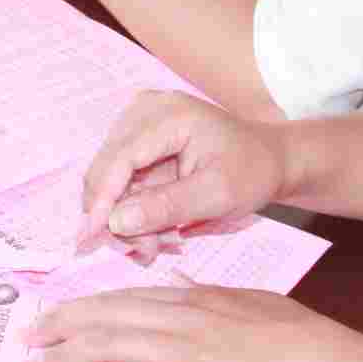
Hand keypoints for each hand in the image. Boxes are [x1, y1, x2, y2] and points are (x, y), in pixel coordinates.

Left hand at [28, 285, 362, 361]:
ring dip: (65, 357)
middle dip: (62, 323)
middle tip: (30, 334)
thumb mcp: (253, 304)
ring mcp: (184, 351)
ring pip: (108, 346)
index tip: (61, 311)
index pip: (128, 296)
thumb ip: (212, 299)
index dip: (89, 304)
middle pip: (107, 314)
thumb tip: (183, 290)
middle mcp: (182, 317)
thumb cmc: (304, 341)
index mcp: (197, 298)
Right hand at [77, 92, 283, 255]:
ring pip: (109, 176)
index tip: (92, 237)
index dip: (102, 199)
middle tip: (143, 251)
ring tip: (155, 244)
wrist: (270, 158)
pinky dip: (133, 207)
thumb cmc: (252, 172)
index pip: (120, 158)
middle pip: (108, 167)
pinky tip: (153, 229)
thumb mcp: (217, 195)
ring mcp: (140, 121)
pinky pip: (121, 177)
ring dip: (125, 214)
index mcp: (169, 115)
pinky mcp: (139, 137)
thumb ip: (167, 206)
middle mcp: (146, 110)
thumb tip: (115, 222)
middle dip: (117, 213)